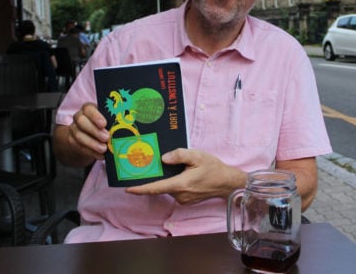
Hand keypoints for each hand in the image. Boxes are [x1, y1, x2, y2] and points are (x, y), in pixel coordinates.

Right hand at [63, 102, 109, 161]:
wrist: (90, 135)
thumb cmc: (104, 124)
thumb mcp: (108, 120)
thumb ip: (113, 121)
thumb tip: (125, 126)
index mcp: (88, 108)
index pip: (88, 109)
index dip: (95, 116)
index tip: (104, 124)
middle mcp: (79, 117)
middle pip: (82, 121)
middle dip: (94, 130)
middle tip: (106, 137)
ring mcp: (74, 129)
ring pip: (79, 135)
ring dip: (92, 143)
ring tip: (104, 148)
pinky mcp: (72, 141)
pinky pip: (80, 147)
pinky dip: (91, 152)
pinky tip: (101, 155)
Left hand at [125, 149, 245, 204]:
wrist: (227, 183)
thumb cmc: (213, 168)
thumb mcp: (197, 156)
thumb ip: (179, 155)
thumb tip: (163, 158)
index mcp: (180, 184)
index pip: (155, 188)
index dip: (140, 189)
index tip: (128, 188)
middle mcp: (180, 195)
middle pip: (161, 185)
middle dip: (158, 176)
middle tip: (155, 164)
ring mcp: (183, 199)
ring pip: (169, 187)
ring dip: (170, 178)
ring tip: (180, 166)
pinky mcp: (186, 200)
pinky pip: (175, 190)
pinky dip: (175, 182)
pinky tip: (184, 173)